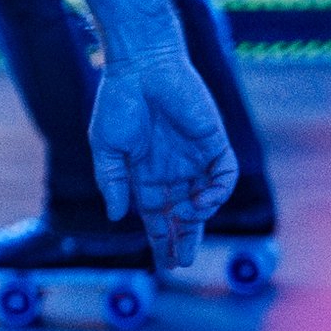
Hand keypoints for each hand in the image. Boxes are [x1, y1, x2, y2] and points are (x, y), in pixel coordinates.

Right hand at [89, 50, 236, 270]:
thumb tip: (117, 216)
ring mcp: (195, 157)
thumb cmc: (118, 101)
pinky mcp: (214, 142)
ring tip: (186, 216)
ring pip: (205, 199)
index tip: (164, 264)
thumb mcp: (107, 148)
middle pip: (184, 215)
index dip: (161, 240)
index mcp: (145, 174)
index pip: (157, 216)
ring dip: (198, 215)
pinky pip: (224, 175)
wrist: (142, 66)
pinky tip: (202, 199)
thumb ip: (113, 182)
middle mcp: (172, 170)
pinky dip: (218, 191)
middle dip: (184, 239)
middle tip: (182, 262)